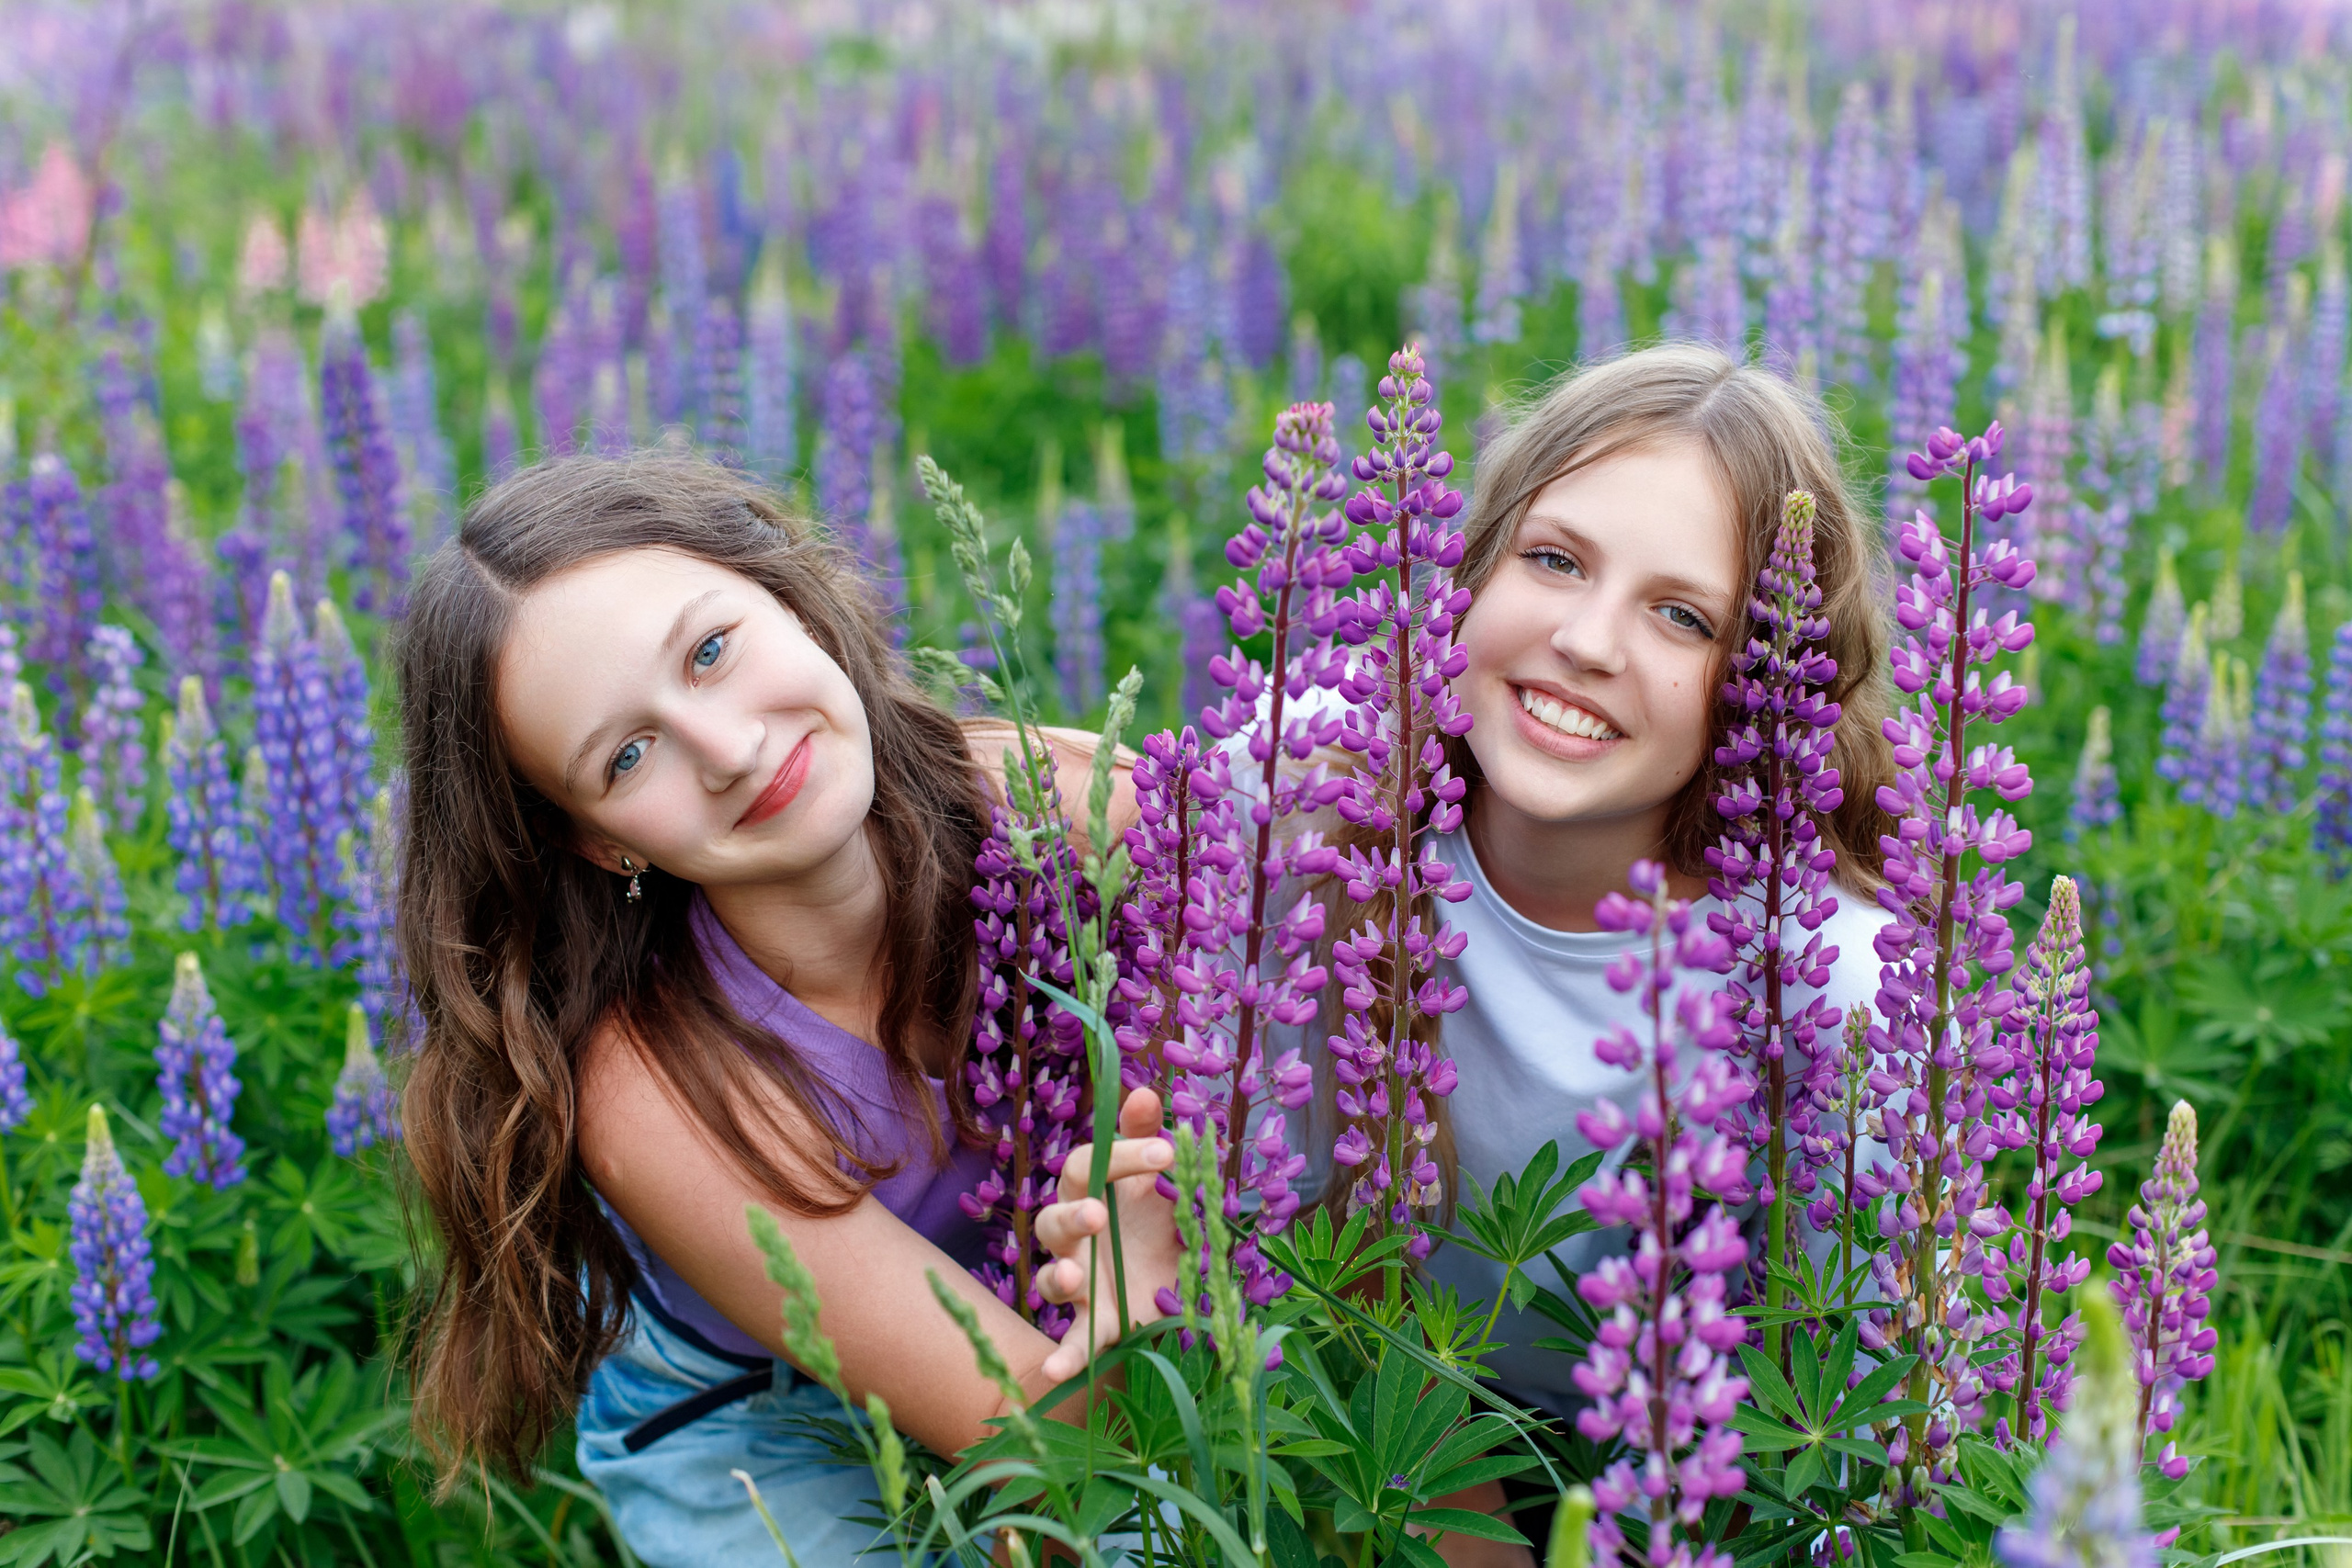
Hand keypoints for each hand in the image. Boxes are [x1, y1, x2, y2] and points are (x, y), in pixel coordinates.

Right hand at [1031, 1087, 1178, 1382]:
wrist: (1168, 1290)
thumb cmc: (1154, 1227)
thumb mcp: (1158, 1183)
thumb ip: (1146, 1138)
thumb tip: (1144, 1089)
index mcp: (1092, 1195)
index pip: (1087, 1165)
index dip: (1121, 1155)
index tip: (1167, 1152)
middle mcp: (1077, 1239)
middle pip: (1053, 1218)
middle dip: (1073, 1214)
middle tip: (1099, 1212)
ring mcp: (1081, 1284)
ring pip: (1050, 1278)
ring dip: (1060, 1276)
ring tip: (1078, 1276)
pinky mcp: (1094, 1326)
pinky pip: (1070, 1344)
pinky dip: (1061, 1359)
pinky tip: (1054, 1375)